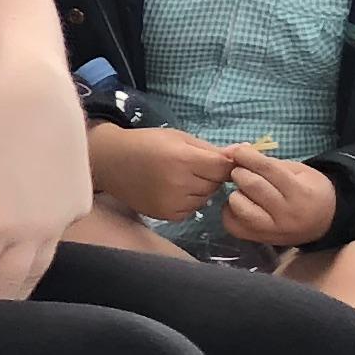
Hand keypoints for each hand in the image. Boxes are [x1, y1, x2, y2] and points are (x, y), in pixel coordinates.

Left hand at [0, 59, 93, 299]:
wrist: (37, 94)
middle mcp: (32, 233)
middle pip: (9, 285)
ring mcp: (61, 222)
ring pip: (38, 270)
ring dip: (20, 290)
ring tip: (5, 303)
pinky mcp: (79, 206)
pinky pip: (58, 242)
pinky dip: (41, 255)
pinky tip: (30, 259)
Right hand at [86, 120, 236, 223]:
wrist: (111, 162)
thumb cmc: (147, 143)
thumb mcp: (180, 138)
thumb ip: (211, 149)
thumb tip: (243, 154)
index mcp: (184, 159)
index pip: (224, 167)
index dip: (226, 163)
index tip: (222, 159)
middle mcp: (179, 184)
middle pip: (217, 183)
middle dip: (212, 175)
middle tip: (195, 166)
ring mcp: (172, 202)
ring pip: (206, 197)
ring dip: (202, 188)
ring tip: (183, 177)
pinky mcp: (166, 215)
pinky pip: (192, 209)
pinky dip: (190, 200)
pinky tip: (174, 190)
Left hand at [221, 149, 340, 248]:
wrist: (324, 223)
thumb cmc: (311, 191)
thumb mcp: (301, 172)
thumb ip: (272, 163)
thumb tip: (241, 151)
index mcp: (300, 193)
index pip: (269, 170)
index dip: (250, 157)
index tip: (239, 150)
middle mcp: (285, 214)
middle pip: (252, 186)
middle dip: (240, 173)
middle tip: (240, 169)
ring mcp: (271, 230)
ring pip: (239, 206)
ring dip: (235, 192)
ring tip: (242, 188)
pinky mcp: (258, 239)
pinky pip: (233, 224)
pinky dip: (230, 210)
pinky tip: (240, 203)